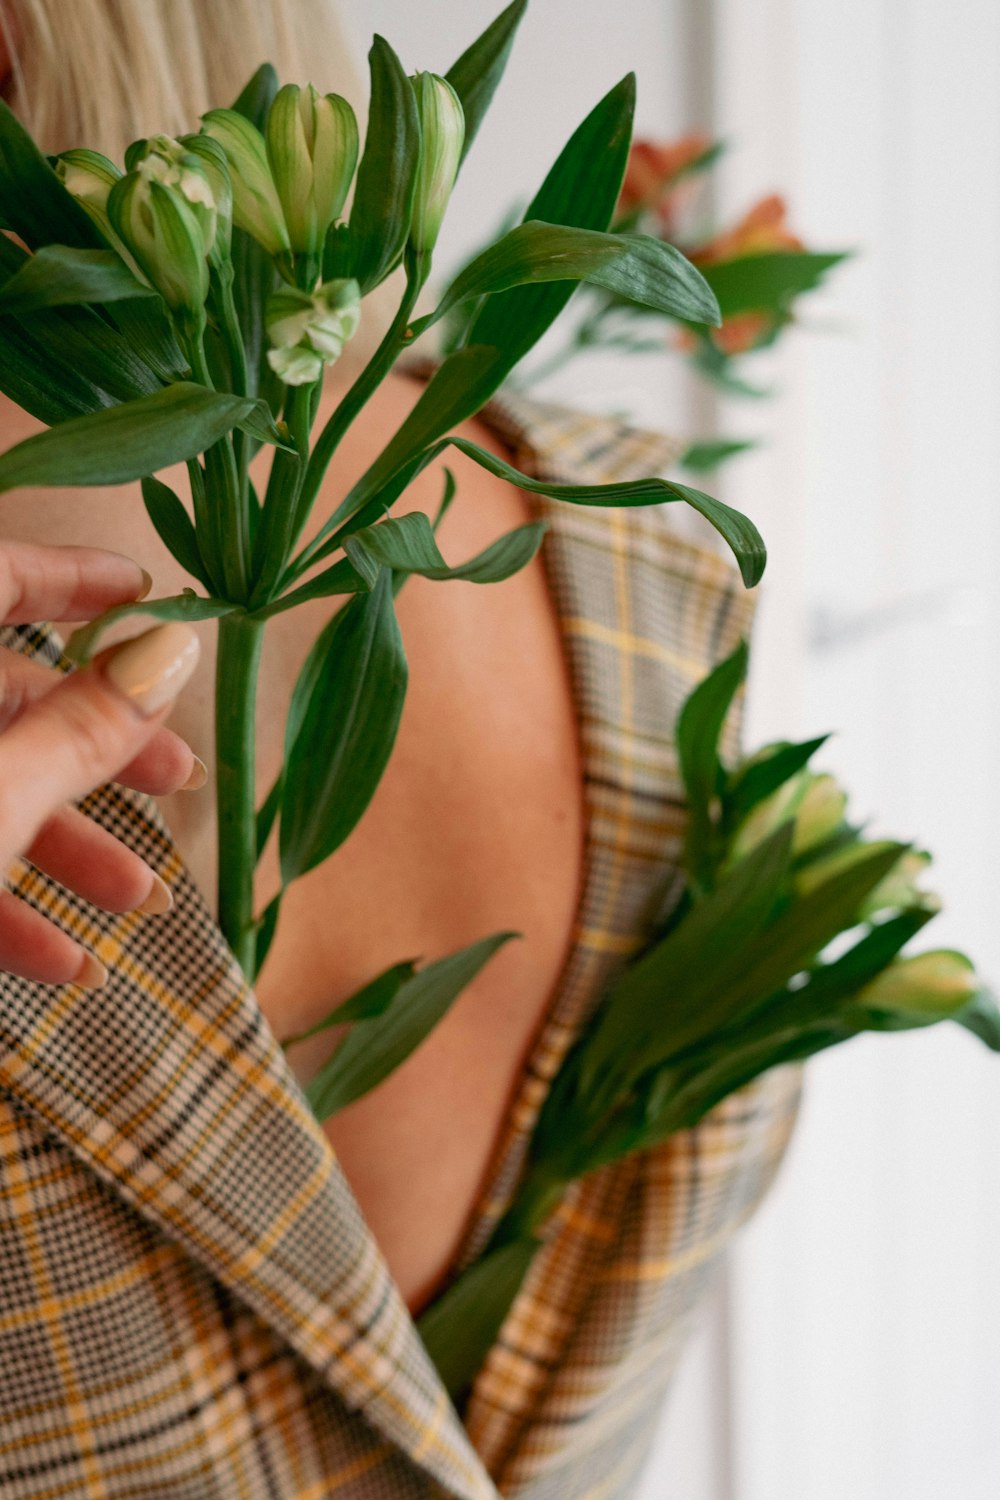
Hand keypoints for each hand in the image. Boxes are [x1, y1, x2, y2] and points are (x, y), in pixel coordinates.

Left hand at [0, 541, 202, 988]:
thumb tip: (171, 654)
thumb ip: (81, 732)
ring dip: (68, 847)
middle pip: (4, 701)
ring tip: (142, 897)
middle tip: (179, 776)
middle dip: (99, 748)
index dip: (71, 578)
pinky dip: (4, 908)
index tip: (150, 590)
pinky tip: (68, 964)